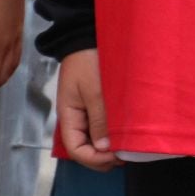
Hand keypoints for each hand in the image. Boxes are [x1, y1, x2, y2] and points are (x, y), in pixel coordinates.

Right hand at [56, 49, 117, 169]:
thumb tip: (104, 148)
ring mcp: (84, 113)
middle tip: (125, 154)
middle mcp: (75, 118)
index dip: (94, 159)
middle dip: (103, 157)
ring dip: (108, 148)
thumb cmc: (88, 60)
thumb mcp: (95, 90)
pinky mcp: (94, 106)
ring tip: (126, 147)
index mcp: (68, 116)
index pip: (75, 150)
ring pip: (93, 141)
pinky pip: (99, 129)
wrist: (87, 36)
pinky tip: (123, 134)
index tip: (116, 156)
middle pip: (84, 150)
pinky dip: (110, 136)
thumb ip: (99, 120)